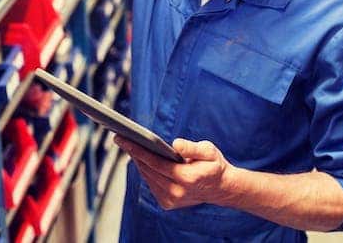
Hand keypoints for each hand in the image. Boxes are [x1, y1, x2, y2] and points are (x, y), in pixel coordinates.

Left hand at [114, 136, 235, 209]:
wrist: (220, 188)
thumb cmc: (214, 165)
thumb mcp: (209, 151)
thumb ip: (192, 148)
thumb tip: (175, 144)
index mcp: (187, 179)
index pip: (156, 163)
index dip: (138, 151)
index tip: (124, 140)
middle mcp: (177, 192)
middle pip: (148, 170)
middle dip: (134, 153)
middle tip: (122, 139)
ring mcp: (171, 200)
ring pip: (148, 177)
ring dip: (138, 162)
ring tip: (129, 146)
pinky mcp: (167, 203)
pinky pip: (151, 184)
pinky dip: (146, 171)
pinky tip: (141, 159)